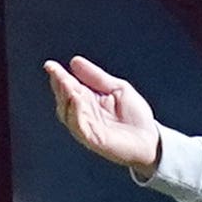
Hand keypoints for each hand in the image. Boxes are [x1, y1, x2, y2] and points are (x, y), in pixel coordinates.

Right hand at [45, 56, 162, 177]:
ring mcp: (86, 127)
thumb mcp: (118, 89)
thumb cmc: (135, 116)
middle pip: (64, 98)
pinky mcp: (93, 139)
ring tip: (66, 83)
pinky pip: (79, 126)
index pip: (69, 86)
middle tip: (58, 73)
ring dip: (65, 97)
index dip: (59, 76)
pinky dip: (76, 113)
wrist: (150, 139)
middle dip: (60, 85)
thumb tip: (74, 61)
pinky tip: (76, 99)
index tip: (50, 65)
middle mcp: (83, 113)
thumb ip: (97, 77)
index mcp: (87, 100)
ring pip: (67, 112)